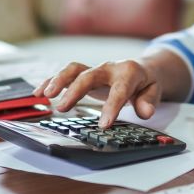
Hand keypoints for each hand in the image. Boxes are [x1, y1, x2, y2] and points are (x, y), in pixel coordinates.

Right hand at [33, 60, 161, 127]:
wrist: (141, 69)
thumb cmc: (145, 83)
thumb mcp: (154, 91)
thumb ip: (149, 102)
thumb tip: (145, 112)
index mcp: (128, 72)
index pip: (119, 90)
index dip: (111, 107)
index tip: (104, 125)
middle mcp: (108, 68)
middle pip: (89, 76)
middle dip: (75, 91)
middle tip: (63, 108)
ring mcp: (94, 69)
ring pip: (73, 70)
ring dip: (58, 81)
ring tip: (45, 96)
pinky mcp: (84, 73)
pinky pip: (65, 75)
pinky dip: (51, 81)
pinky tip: (38, 93)